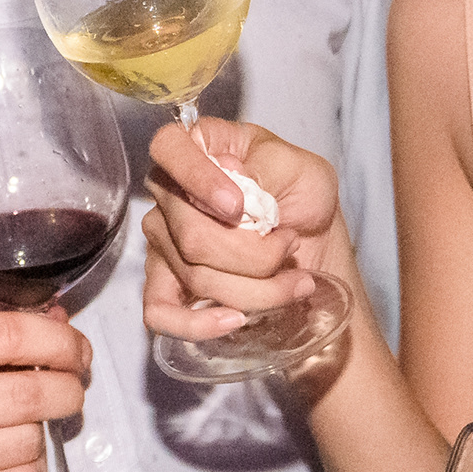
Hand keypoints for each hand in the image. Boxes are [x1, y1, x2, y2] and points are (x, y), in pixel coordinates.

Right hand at [0, 314, 88, 471]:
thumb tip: (54, 327)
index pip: (8, 336)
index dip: (59, 342)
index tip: (75, 349)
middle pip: (31, 393)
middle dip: (67, 388)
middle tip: (68, 388)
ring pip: (31, 441)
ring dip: (42, 432)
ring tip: (22, 427)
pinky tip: (11, 461)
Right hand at [141, 115, 343, 345]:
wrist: (313, 244)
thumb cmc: (302, 197)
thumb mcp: (302, 170)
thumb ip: (265, 170)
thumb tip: (233, 187)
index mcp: (197, 148)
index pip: (168, 148)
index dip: (198, 178)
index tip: (240, 206)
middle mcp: (170, 192)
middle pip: (192, 235)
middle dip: (255, 254)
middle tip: (289, 244)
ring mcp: (163, 241)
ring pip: (196, 276)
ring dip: (257, 289)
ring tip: (294, 281)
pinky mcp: (167, 285)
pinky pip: (160, 312)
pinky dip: (198, 323)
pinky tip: (235, 320)